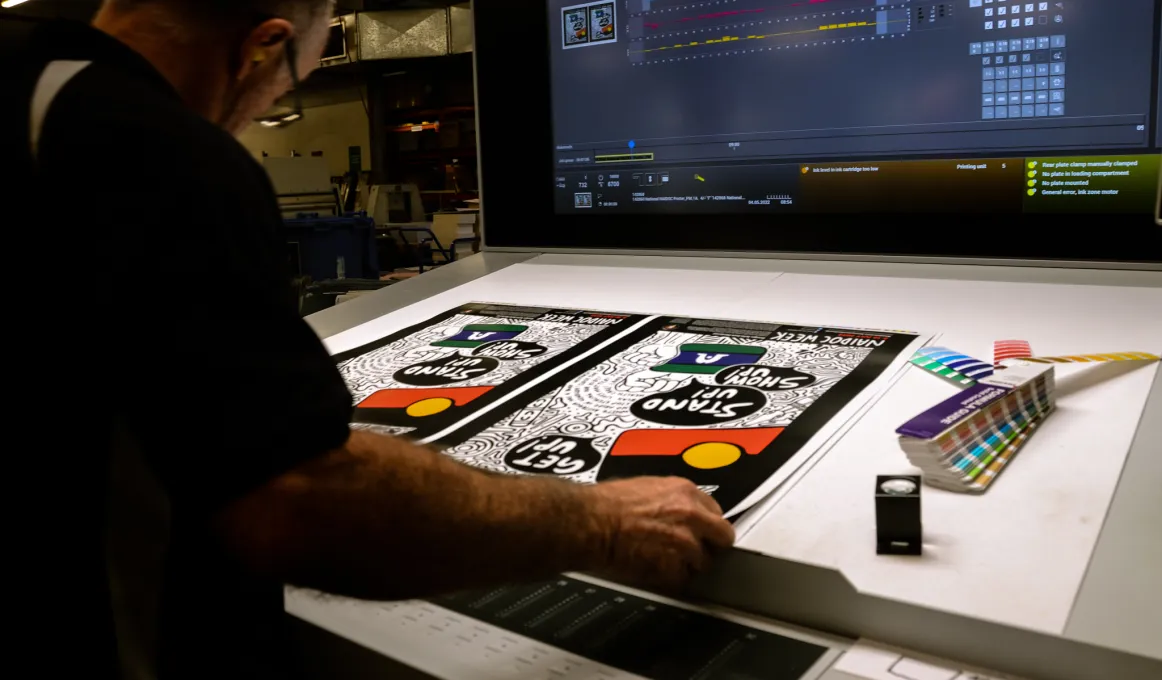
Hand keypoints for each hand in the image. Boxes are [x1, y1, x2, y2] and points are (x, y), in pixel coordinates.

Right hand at [587, 477, 735, 590]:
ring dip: (688, 565)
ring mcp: (686, 542)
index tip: (700, 532)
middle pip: (723, 538)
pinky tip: (655, 572)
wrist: (590, 521)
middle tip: (693, 551)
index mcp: (685, 492)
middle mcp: (692, 515)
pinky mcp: (674, 566)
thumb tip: (677, 511)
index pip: (716, 513)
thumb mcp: (647, 487)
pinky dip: (671, 580)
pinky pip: (682, 580)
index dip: (706, 526)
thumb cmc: (606, 504)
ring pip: (704, 562)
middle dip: (710, 546)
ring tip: (665, 562)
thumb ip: (672, 499)